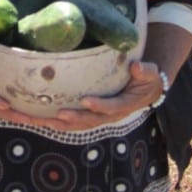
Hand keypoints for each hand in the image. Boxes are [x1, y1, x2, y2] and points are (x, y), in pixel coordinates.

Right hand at [0, 46, 46, 125]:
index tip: (5, 104)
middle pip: (1, 111)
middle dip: (16, 116)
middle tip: (30, 119)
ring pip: (12, 113)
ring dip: (28, 117)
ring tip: (43, 120)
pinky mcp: (7, 100)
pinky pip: (19, 108)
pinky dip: (32, 112)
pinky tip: (47, 113)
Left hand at [33, 60, 163, 130]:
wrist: (146, 89)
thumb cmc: (146, 78)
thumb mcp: (150, 73)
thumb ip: (145, 71)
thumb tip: (136, 67)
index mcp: (125, 104)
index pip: (112, 107)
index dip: (100, 106)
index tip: (87, 101)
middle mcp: (111, 114)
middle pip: (91, 120)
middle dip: (75, 118)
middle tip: (60, 113)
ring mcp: (100, 117)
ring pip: (79, 125)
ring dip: (61, 124)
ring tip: (44, 121)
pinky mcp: (91, 115)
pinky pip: (74, 122)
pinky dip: (58, 123)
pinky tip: (41, 119)